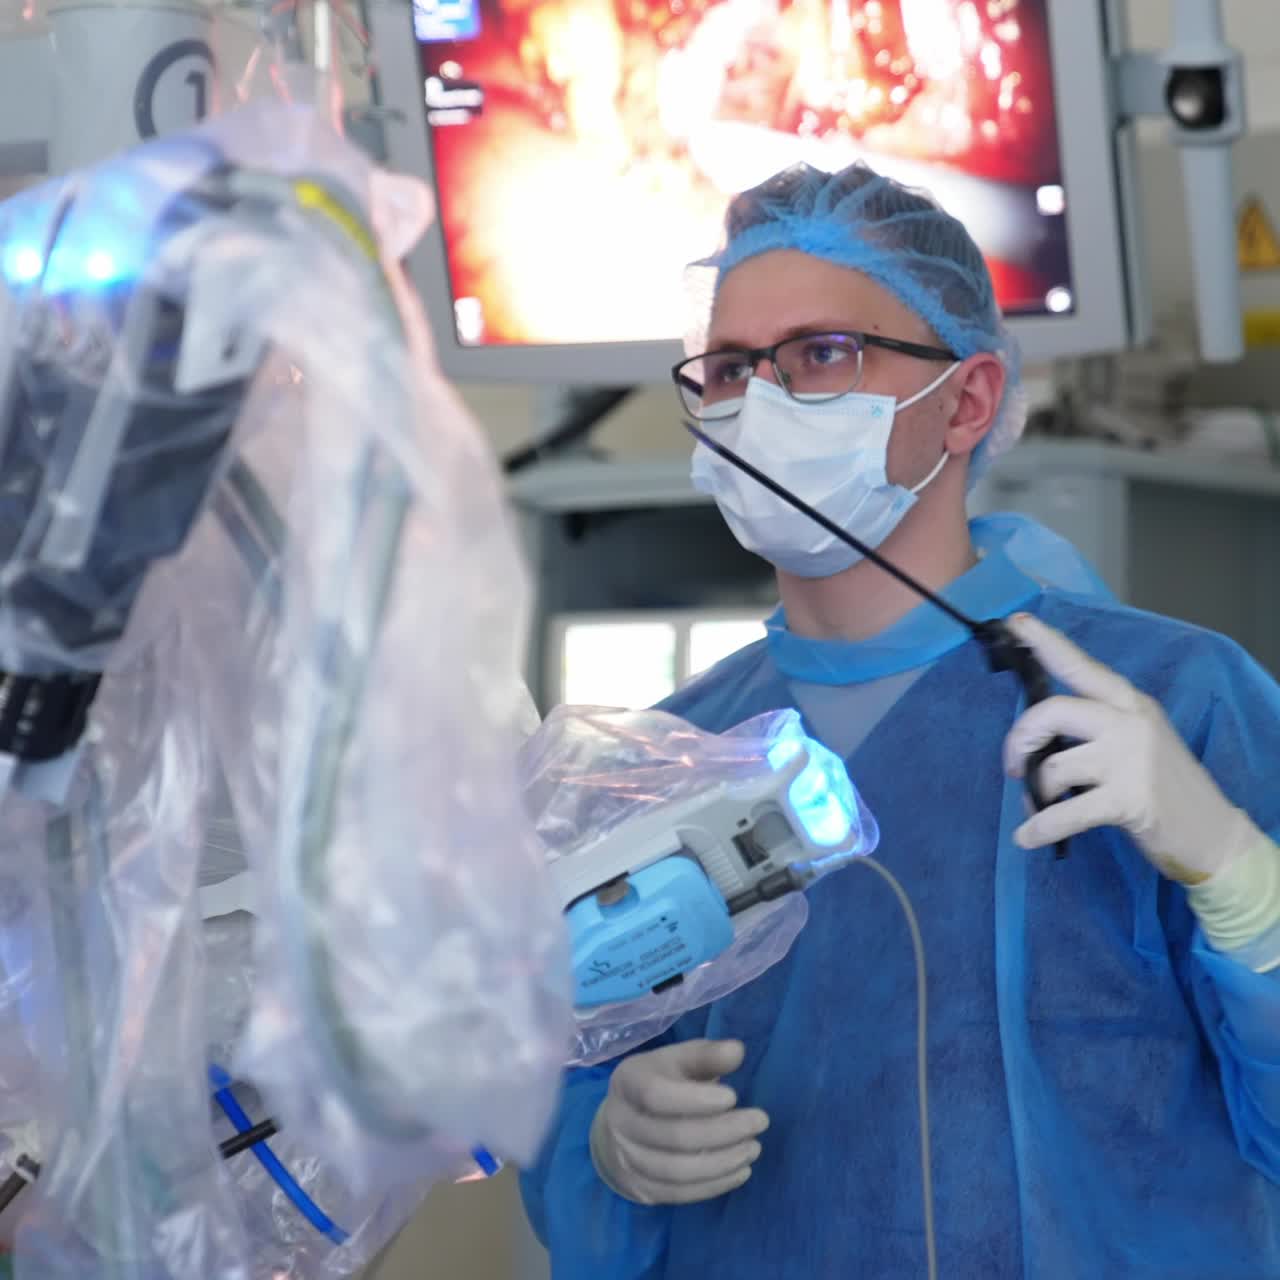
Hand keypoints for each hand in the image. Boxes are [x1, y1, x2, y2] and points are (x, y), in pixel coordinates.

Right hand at [589, 1039, 768, 1205]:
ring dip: (723, 1162)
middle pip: (674, 1135)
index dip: (696, 1099)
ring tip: (753, 1148)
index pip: (657, 1095)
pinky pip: (679, 1194)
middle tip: (760, 1122)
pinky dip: (714, 1185)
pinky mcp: (640, 1189)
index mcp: (627, 1082)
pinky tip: (740, 1171)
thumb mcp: (678, 1060)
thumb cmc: (660, 1083)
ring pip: (678, 1171)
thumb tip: (736, 1052)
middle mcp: (620, 1123)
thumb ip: (706, 1056)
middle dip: (724, 1131)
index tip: (733, 1096)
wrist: (620, 1126)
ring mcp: (626, 1160)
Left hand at [1002, 613, 1262, 884]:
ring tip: (1037, 805)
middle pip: (1052, 712)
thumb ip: (1095, 724)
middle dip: (1020, 739)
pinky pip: (1065, 813)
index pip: (1081, 666)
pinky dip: (1040, 827)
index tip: (1017, 625)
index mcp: (1129, 703)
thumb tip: (1037, 731)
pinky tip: (1028, 837)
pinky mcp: (1128, 800)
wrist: (1213, 832)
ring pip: (1054, 767)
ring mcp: (1130, 761)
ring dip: (1034, 791)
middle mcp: (1129, 723)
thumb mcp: (1137, 738)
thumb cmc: (1165, 784)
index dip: (1046, 644)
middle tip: (1013, 765)